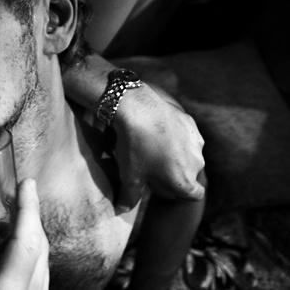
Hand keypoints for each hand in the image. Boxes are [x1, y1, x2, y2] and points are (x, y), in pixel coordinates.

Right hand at [0, 179, 48, 289]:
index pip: (29, 241)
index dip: (30, 208)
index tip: (27, 183)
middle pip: (40, 252)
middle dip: (29, 219)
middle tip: (15, 197)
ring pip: (40, 268)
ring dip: (26, 241)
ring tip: (4, 226)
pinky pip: (33, 282)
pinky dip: (22, 262)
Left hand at [112, 83, 204, 210]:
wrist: (139, 110)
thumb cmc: (135, 147)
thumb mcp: (129, 176)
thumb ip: (129, 197)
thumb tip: (122, 210)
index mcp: (184, 181)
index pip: (194, 196)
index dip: (178, 192)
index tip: (163, 184)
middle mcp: (196, 164)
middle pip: (190, 175)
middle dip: (175, 173)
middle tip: (152, 164)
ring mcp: (196, 143)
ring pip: (189, 154)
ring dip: (176, 154)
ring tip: (153, 146)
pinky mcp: (191, 125)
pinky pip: (186, 136)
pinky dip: (176, 137)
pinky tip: (158, 131)